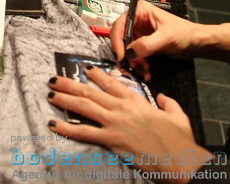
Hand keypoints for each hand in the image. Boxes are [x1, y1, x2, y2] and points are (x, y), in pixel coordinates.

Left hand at [47, 67, 210, 183]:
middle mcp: (122, 108)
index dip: (95, 75)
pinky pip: (84, 132)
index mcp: (136, 100)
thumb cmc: (180, 139)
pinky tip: (53, 124)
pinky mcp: (111, 140)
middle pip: (90, 92)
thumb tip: (162, 98)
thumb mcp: (177, 114)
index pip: (111, 83)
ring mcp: (115, 123)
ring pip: (84, 107)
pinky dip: (67, 128)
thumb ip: (167, 103)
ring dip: (64, 99)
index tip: (84, 69)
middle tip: (54, 79)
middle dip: (70, 84)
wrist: (180, 158)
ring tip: (49, 94)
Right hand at [109, 4, 229, 74]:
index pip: (120, 24)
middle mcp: (137, 20)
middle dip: (127, 54)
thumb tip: (129, 53)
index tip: (121, 56)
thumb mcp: (166, 37)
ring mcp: (140, 33)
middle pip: (121, 38)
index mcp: (140, 11)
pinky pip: (134, 56)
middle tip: (134, 66)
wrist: (197, 44)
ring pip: (127, 50)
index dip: (117, 40)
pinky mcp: (144, 45)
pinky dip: (138, 64)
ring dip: (134, 62)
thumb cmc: (185, 34)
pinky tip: (147, 71)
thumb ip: (146, 44)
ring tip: (145, 69)